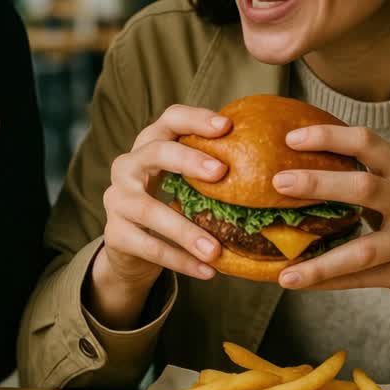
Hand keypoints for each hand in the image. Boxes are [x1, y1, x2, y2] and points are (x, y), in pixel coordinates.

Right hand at [86, 105, 229, 329]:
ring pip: (149, 210)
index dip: (195, 119)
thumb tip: (275, 168)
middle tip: (221, 173)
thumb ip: (211, 170)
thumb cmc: (169, 204)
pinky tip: (208, 271)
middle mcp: (127, 166)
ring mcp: (117, 200)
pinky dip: (180, 260)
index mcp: (150, 145)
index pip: (169, 119)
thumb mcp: (185, 181)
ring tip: (217, 250)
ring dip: (185, 230)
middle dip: (188, 160)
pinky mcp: (115, 233)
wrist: (131, 248)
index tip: (226, 126)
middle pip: (155, 153)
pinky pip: (149, 247)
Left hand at [274, 125, 389, 351]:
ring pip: (361, 250)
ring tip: (284, 268)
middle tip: (277, 182)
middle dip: (318, 183)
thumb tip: (302, 161)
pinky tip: (298, 280)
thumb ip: (369, 172)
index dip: (328, 137)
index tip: (291, 138)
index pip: (367, 142)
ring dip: (319, 261)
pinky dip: (327, 280)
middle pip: (363, 187)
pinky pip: (361, 279)